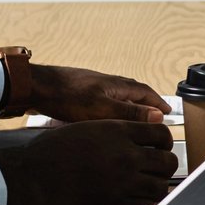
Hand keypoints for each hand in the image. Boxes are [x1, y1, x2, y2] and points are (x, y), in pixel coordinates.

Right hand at [0, 121, 175, 204]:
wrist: (29, 178)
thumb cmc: (51, 152)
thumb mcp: (86, 128)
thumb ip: (115, 132)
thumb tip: (135, 138)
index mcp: (119, 132)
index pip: (162, 135)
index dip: (164, 144)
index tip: (160, 150)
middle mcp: (125, 156)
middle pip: (167, 162)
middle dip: (164, 166)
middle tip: (155, 171)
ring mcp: (122, 183)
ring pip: (160, 187)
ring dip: (157, 188)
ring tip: (147, 188)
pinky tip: (139, 204)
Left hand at [26, 64, 168, 123]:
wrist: (36, 88)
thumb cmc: (66, 97)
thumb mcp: (102, 109)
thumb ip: (130, 113)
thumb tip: (157, 116)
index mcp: (117, 85)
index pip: (146, 92)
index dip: (158, 103)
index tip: (169, 112)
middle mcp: (108, 83)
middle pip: (134, 93)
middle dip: (147, 105)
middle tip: (155, 116)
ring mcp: (94, 87)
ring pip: (119, 98)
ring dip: (130, 108)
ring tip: (134, 120)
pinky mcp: (81, 94)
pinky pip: (105, 102)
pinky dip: (113, 111)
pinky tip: (106, 120)